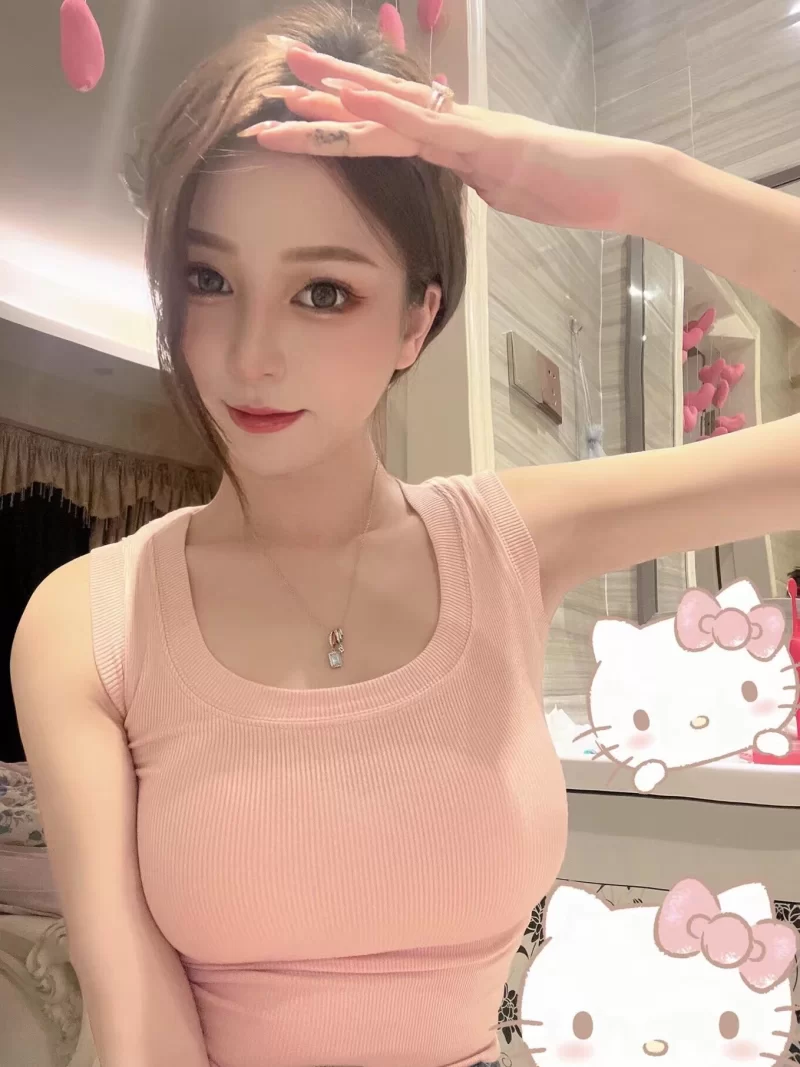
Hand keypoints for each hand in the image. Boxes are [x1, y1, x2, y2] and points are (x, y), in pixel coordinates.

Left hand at [238, 43, 657, 234]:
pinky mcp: (489, 144)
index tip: (303, 106)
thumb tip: (459, 178)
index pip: (389, 123)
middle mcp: (456, 125)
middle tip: (282, 72)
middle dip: (327, 95)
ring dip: (345, 99)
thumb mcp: (506, 186)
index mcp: (457, 139)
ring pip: (396, 112)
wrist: (617, 182)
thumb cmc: (567, 186)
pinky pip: (432, 128)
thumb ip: (476, 176)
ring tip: (298, 86)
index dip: (345, 112)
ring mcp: (470, 131)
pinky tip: (359, 103)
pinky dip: (392, 115)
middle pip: (381, 107)